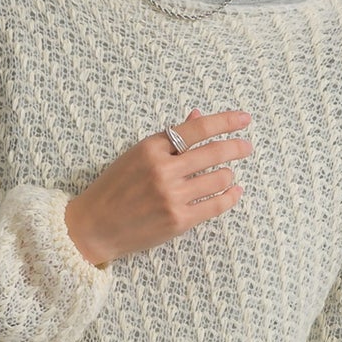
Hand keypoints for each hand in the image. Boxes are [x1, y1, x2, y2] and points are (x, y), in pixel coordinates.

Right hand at [63, 107, 253, 265]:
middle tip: (246, 147)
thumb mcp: (138, 155)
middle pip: (214, 152)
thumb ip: (170, 138)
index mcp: (151, 148)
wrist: (94, 226)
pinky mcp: (178, 220)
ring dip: (228, 174)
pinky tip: (234, 191)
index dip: (225, 121)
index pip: (197, 129)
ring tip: (227, 174)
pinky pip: (217, 205)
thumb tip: (198, 116)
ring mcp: (172, 196)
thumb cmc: (115, 188)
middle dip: (237, 147)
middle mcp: (163, 170)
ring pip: (219, 178)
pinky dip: (230, 196)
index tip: (244, 119)